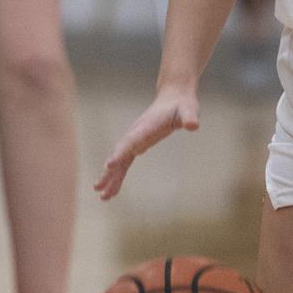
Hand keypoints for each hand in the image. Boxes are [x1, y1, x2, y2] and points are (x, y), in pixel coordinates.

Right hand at [93, 84, 199, 199]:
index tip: (110, 165)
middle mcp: (136, 133)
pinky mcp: (137, 144)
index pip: (131, 141)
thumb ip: (189, 117)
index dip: (121, 152)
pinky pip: (125, 161)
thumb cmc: (182, 105)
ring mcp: (134, 139)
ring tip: (102, 195)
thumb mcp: (189, 110)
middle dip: (110, 171)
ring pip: (119, 160)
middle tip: (99, 189)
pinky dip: (118, 174)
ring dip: (110, 177)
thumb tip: (193, 125)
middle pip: (119, 154)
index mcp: (146, 127)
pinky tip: (112, 188)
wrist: (174, 97)